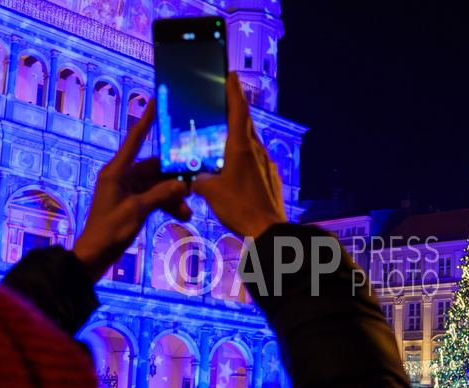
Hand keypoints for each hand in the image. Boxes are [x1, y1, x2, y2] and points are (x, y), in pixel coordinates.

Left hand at [73, 100, 192, 282]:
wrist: (97, 253)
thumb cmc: (110, 230)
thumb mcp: (138, 211)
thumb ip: (161, 195)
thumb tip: (184, 184)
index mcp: (117, 171)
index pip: (135, 140)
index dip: (146, 121)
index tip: (155, 103)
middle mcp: (123, 176)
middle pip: (155, 168)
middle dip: (175, 178)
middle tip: (195, 183)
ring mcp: (128, 189)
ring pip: (158, 185)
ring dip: (173, 196)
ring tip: (187, 211)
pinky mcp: (133, 202)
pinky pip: (155, 197)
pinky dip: (167, 204)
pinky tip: (182, 214)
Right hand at [193, 72, 286, 239]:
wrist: (268, 229)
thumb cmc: (240, 209)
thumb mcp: (211, 193)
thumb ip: (201, 181)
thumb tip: (197, 180)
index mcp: (241, 148)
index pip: (238, 111)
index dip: (234, 91)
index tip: (231, 76)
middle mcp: (256, 151)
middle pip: (246, 124)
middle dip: (235, 113)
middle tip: (224, 104)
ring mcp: (266, 164)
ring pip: (252, 143)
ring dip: (240, 138)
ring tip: (225, 141)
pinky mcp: (271, 178)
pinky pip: (257, 161)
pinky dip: (246, 159)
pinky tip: (236, 170)